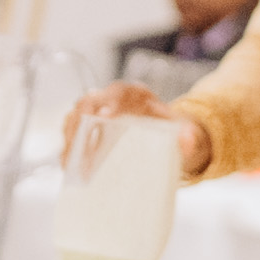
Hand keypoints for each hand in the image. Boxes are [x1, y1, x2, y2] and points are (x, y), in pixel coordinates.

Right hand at [66, 82, 189, 155]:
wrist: (168, 139)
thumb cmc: (173, 133)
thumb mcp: (186, 134)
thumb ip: (189, 137)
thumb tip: (187, 140)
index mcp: (136, 95)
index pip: (119, 93)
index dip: (110, 103)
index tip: (105, 117)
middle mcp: (113, 99)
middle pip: (89, 102)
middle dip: (82, 124)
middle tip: (82, 150)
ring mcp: (97, 113)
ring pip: (75, 116)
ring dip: (71, 138)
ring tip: (72, 163)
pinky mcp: (88, 128)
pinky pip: (72, 134)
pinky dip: (70, 149)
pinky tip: (70, 167)